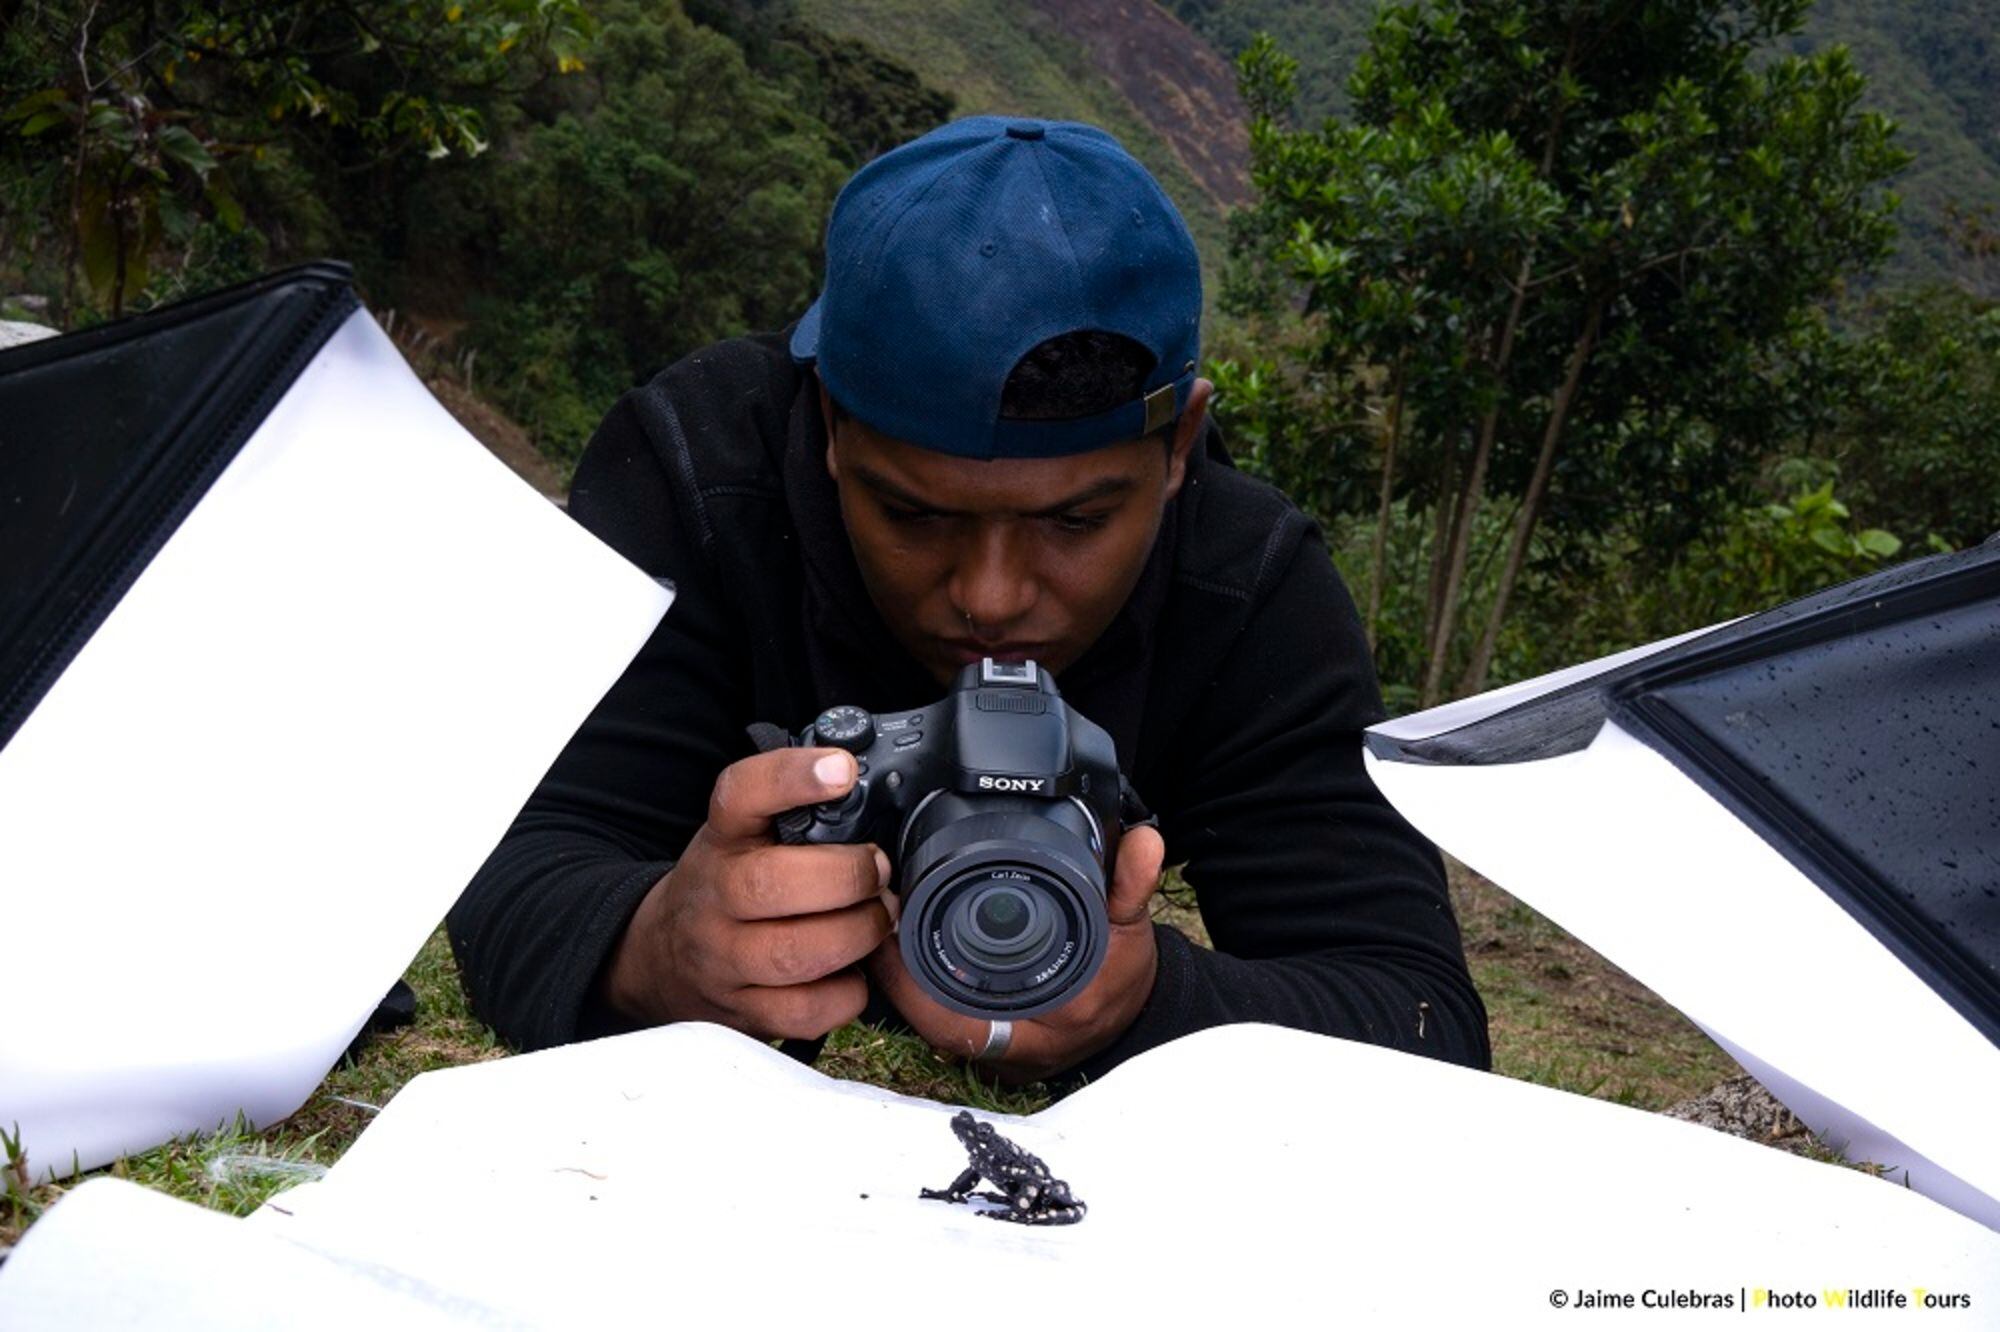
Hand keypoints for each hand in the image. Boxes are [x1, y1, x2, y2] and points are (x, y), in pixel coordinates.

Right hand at [597, 748, 895, 1039]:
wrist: (662, 957)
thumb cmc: (725, 886)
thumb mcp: (743, 835)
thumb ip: (795, 812)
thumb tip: (871, 792)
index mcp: (721, 839)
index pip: (741, 794)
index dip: (792, 778)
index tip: (842, 769)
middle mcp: (714, 897)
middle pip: (772, 884)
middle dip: (847, 876)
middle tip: (879, 870)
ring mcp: (724, 960)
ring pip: (795, 954)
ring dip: (857, 934)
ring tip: (878, 918)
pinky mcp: (744, 1012)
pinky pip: (809, 1010)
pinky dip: (848, 992)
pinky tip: (853, 970)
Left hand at [867, 824, 1166, 1083]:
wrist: (1133, 1018)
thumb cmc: (1126, 979)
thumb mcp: (1132, 930)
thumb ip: (1131, 885)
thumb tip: (1143, 842)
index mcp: (1046, 1022)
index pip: (959, 1022)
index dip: (913, 988)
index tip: (891, 936)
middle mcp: (1015, 1044)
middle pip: (933, 1022)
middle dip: (897, 976)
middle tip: (875, 923)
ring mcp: (997, 1047)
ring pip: (933, 1022)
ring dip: (906, 982)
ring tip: (883, 933)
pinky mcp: (987, 1037)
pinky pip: (942, 1018)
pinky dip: (922, 989)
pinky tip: (904, 955)